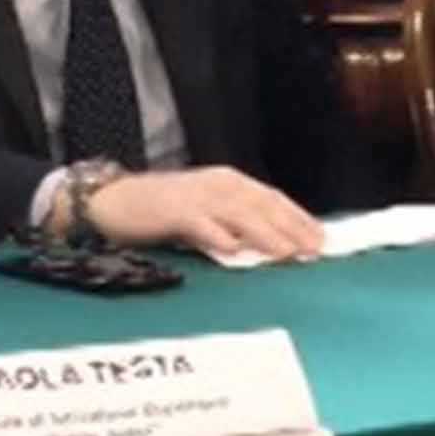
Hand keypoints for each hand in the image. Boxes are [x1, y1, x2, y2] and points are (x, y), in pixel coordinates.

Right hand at [86, 167, 325, 263]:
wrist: (113, 201)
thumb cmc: (162, 211)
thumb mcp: (207, 213)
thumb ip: (237, 224)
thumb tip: (275, 244)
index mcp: (229, 183)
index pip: (271, 199)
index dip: (298, 218)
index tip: (321, 238)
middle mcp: (217, 184)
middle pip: (261, 204)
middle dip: (291, 227)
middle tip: (314, 249)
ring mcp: (195, 196)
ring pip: (238, 213)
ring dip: (264, 233)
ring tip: (286, 252)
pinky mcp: (172, 210)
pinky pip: (199, 223)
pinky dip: (217, 235)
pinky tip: (233, 249)